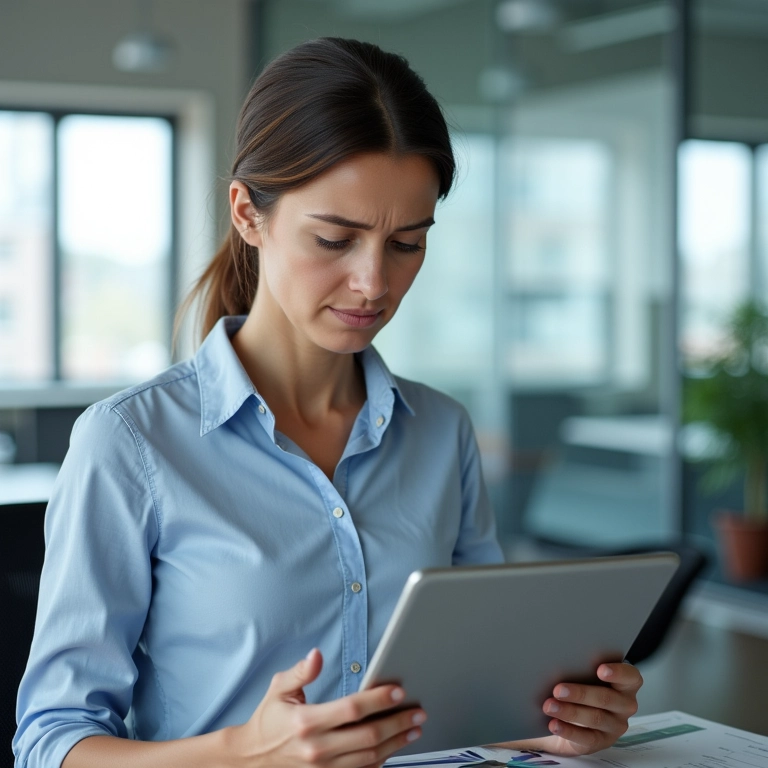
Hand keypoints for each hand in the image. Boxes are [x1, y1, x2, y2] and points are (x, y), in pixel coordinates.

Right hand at [225, 649, 425, 767]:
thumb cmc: (268, 719)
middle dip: (398, 724)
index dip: (378, 700)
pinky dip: (380, 762)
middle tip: (418, 713)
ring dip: (396, 744)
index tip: (398, 691)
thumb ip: (301, 672)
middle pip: (368, 737)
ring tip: (414, 729)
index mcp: (307, 722)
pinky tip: (394, 749)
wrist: (251, 758)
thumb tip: (317, 654)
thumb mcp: (279, 689)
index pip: (351, 709)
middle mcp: (317, 748)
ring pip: (369, 758)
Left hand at [496, 662, 641, 755]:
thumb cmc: (576, 683)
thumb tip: (549, 646)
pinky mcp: (600, 741)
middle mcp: (624, 705)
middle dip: (581, 693)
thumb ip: (576, 662)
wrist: (568, 714)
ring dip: (570, 711)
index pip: (631, 677)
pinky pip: (586, 738)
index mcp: (623, 683)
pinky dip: (568, 730)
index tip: (600, 669)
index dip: (618, 672)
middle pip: (608, 699)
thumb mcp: (579, 671)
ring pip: (595, 718)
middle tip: (558, 688)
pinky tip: (553, 724)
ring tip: (549, 705)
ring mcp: (614, 726)